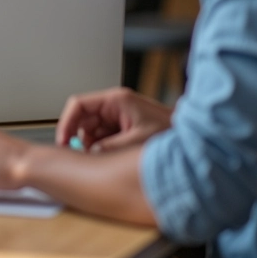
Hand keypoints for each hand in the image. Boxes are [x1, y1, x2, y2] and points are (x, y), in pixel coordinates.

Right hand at [56, 87, 171, 151]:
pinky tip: (110, 156)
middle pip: (83, 118)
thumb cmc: (171, 133)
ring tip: (102, 157)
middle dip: (79, 137)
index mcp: (116, 100)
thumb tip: (89, 153)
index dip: (66, 122)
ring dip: (92, 144)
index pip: (78, 104)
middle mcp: (114, 105)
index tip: (63, 141)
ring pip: (91, 129)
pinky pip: (102, 135)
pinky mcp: (123, 126)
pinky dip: (101, 147)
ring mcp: (118, 115)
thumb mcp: (137, 141)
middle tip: (79, 156)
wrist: (193, 138)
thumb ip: (110, 147)